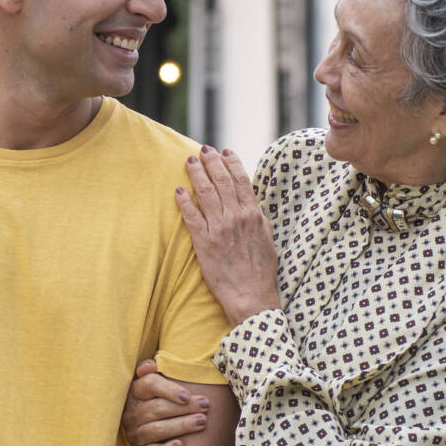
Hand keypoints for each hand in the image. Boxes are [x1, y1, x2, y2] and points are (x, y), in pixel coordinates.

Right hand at [122, 359, 209, 445]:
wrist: (148, 425)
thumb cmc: (158, 398)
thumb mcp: (154, 382)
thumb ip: (153, 371)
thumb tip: (151, 366)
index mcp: (135, 392)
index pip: (149, 385)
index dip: (169, 390)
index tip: (187, 395)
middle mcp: (131, 413)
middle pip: (156, 409)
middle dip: (183, 408)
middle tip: (205, 406)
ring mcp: (134, 433)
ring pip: (156, 430)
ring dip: (180, 426)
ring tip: (202, 422)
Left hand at [176, 147, 280, 323]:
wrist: (251, 296)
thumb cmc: (261, 271)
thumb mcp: (268, 239)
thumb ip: (259, 219)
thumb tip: (253, 205)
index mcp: (253, 215)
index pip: (241, 180)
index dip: (231, 162)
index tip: (224, 151)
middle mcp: (236, 218)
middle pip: (221, 181)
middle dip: (212, 162)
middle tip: (203, 149)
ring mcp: (219, 229)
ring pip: (206, 193)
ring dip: (197, 174)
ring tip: (190, 161)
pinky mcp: (204, 243)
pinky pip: (191, 217)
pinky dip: (184, 201)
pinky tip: (178, 190)